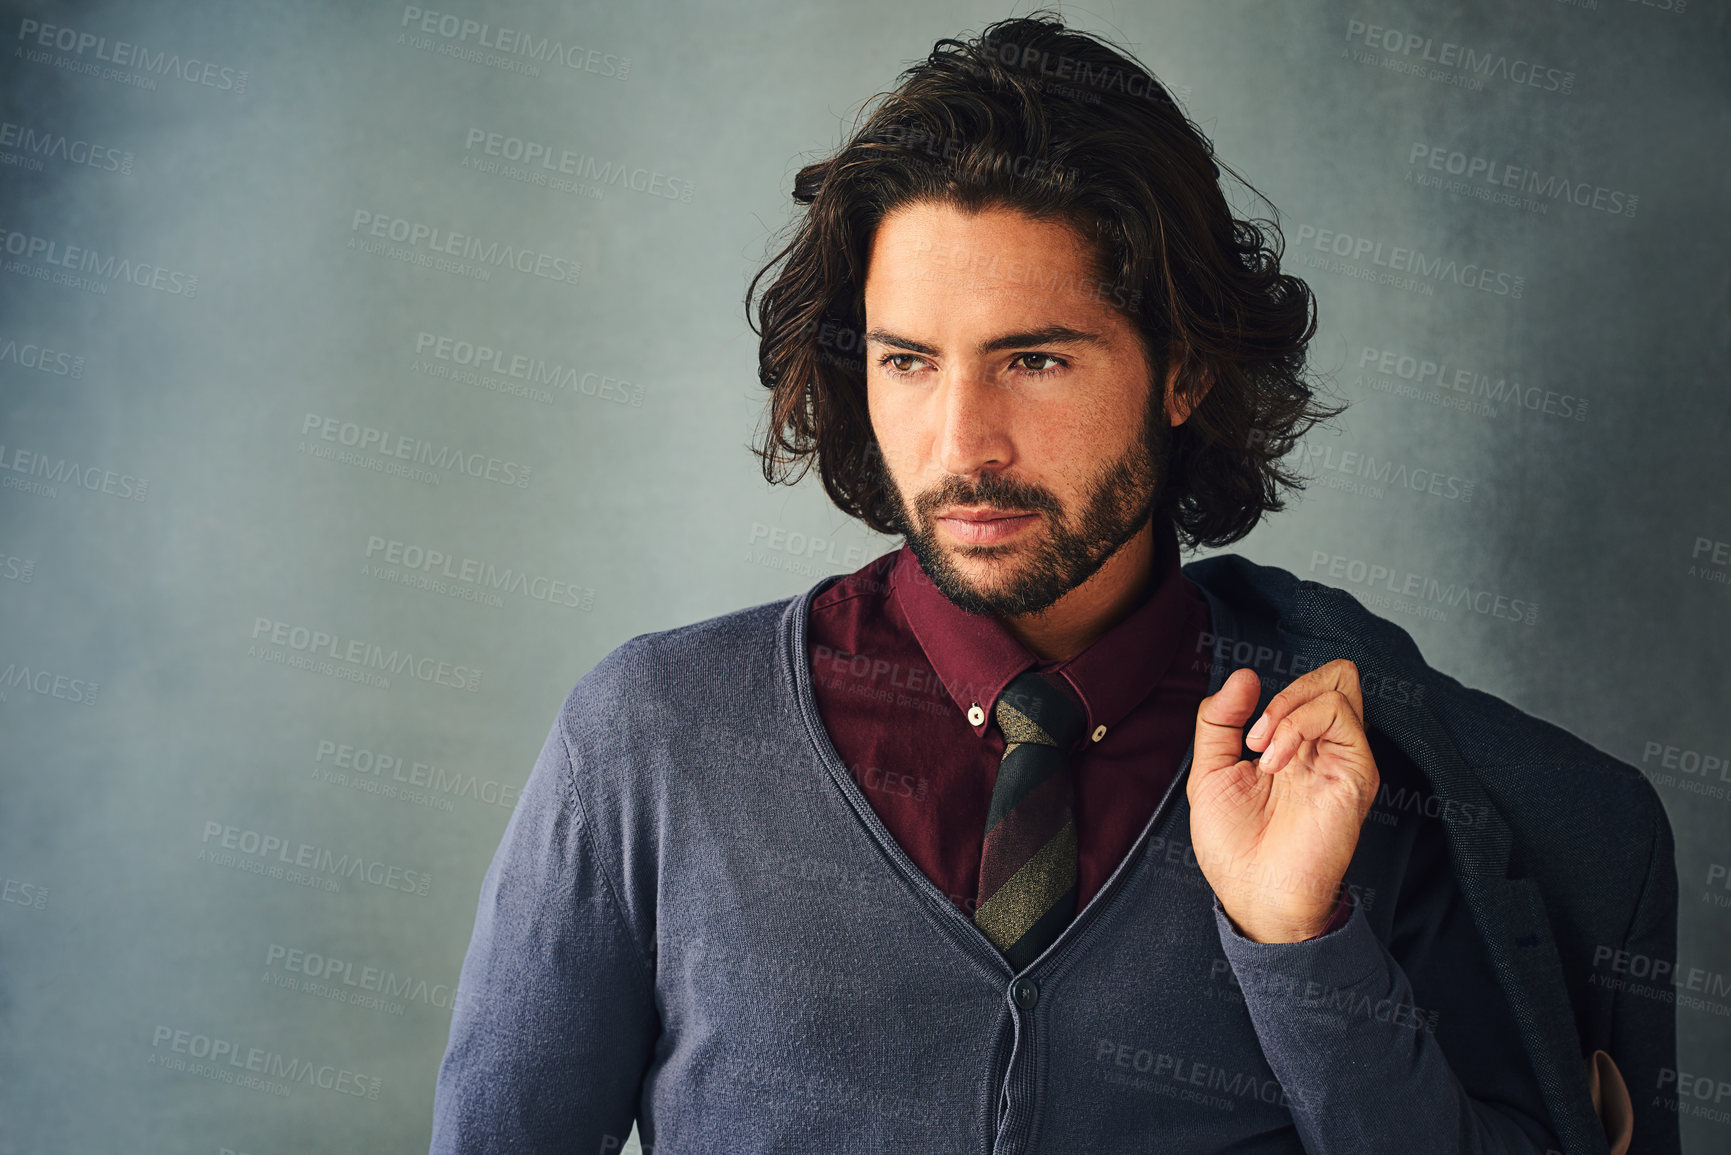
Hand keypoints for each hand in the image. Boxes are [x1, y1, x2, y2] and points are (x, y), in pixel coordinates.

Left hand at [1187, 660, 1378, 942]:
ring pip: (1340, 683)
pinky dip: (1297, 724)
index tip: (1239, 733)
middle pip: (1336, 675)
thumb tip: (1244, 676)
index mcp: (1294, 746)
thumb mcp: (1210, 772)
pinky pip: (1339, 713)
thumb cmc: (1234, 847)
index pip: (1307, 686)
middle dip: (1290, 688)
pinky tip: (1273, 761)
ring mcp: (1342, 758)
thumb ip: (1219, 721)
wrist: (1253, 896)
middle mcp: (1325, 748)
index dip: (1269, 691)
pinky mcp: (1356, 773)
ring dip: (1287, 706)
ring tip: (1261, 751)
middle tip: (1255, 735)